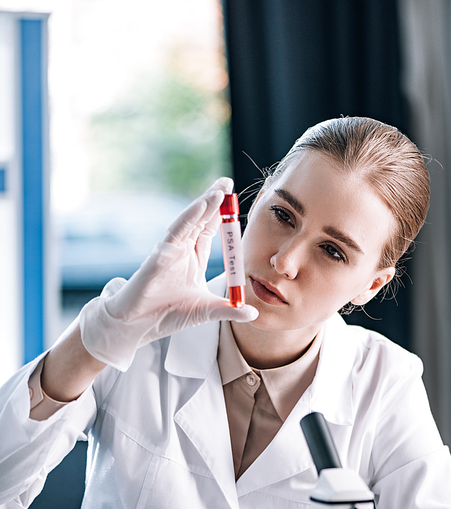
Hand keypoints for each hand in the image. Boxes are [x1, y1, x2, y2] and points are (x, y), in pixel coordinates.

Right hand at [79, 178, 257, 370]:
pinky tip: (202, 205)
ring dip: (205, 204)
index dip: (223, 215)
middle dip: (214, 200)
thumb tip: (254, 313)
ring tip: (220, 190)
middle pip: (201, 219)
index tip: (235, 199)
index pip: (210, 230)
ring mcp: (170, 250)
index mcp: (193, 258)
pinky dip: (189, 218)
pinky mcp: (159, 255)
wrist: (139, 326)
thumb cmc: (167, 315)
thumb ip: (230, 310)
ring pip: (190, 221)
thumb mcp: (207, 311)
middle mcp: (182, 249)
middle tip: (227, 181)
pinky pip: (176, 232)